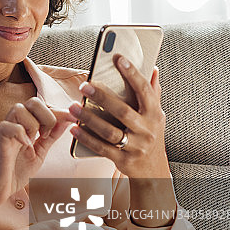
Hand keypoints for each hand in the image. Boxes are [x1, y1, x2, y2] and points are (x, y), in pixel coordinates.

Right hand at [0, 98, 74, 227]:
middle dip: (47, 116)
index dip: (61, 111)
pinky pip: (8, 126)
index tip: (74, 119)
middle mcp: (15, 123)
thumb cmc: (14, 171)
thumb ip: (51, 136)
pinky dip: (21, 134)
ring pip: (19, 108)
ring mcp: (6, 131)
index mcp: (26, 124)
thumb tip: (67, 120)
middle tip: (46, 135)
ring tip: (33, 142)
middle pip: (33, 102)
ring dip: (33, 124)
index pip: (44, 106)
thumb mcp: (39, 152)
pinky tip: (26, 146)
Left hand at [69, 56, 175, 225]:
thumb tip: (154, 68)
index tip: (118, 58)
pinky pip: (101, 148)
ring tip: (73, 106)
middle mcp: (147, 130)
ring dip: (89, 119)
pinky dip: (86, 138)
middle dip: (102, 97)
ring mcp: (136, 147)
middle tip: (84, 85)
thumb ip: (153, 92)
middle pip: (123, 112)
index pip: (144, 90)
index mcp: (155, 114)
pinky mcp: (123, 160)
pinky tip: (74, 128)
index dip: (133, 74)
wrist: (153, 171)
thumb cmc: (150, 134)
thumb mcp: (156, 114)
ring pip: (109, 132)